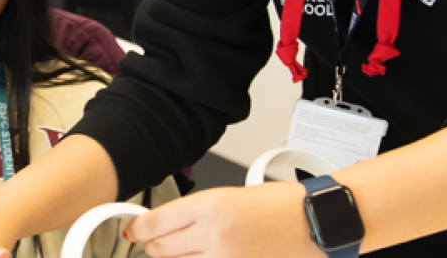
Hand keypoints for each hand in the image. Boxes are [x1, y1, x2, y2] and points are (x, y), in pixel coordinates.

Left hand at [124, 182, 323, 257]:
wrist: (313, 223)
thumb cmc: (281, 205)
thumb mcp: (232, 195)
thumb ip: (196, 211)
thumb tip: (167, 223)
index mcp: (210, 207)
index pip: (155, 223)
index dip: (138, 228)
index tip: (133, 229)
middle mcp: (214, 237)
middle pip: (159, 250)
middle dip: (154, 245)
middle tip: (159, 239)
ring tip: (191, 247)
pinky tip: (207, 255)